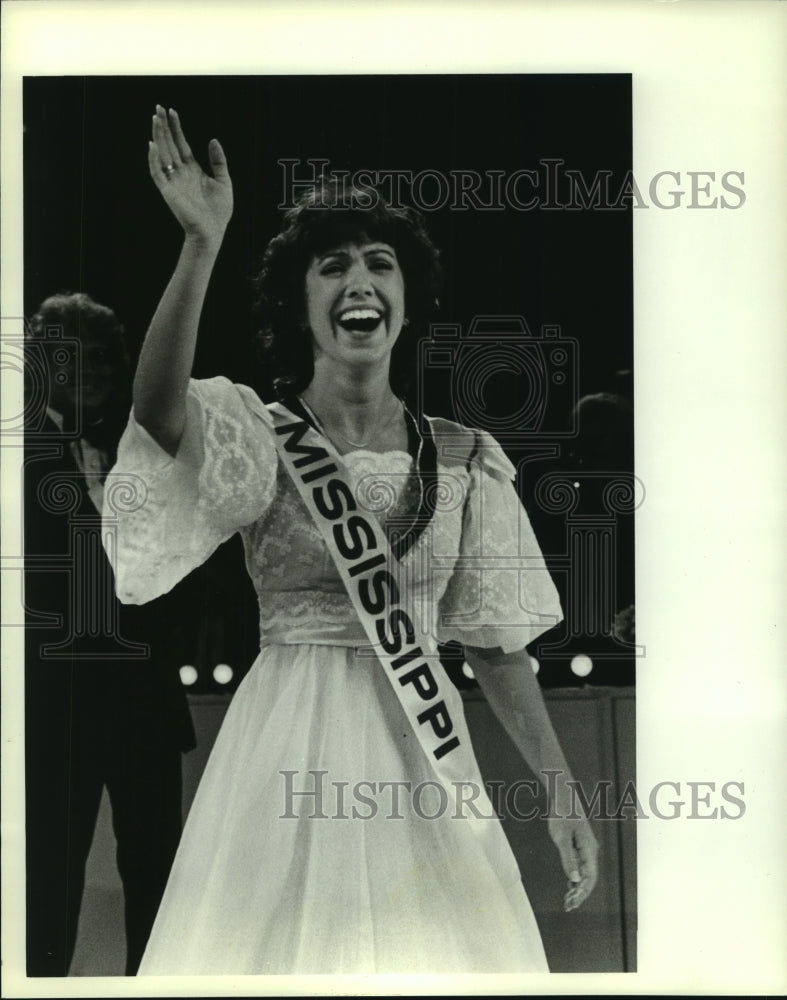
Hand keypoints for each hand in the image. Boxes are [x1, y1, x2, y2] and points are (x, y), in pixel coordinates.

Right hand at [148, 105, 232, 247]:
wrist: (213, 231)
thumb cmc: (219, 211)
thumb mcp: (224, 181)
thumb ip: (218, 161)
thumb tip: (213, 139)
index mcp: (193, 169)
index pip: (181, 144)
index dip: (176, 128)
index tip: (172, 111)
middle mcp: (180, 173)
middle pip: (169, 145)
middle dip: (163, 126)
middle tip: (158, 107)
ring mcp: (173, 181)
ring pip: (162, 154)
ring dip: (157, 136)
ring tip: (155, 119)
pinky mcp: (168, 192)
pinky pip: (157, 173)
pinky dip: (153, 160)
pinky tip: (152, 145)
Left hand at [548, 812, 598, 911]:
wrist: (563, 795)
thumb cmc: (562, 814)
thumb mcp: (561, 837)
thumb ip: (568, 859)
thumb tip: (573, 880)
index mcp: (589, 849)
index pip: (590, 877)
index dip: (582, 892)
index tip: (572, 903)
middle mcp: (590, 851)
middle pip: (589, 878)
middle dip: (580, 894)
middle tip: (567, 907)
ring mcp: (585, 848)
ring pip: (584, 873)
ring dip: (577, 888)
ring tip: (567, 902)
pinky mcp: (579, 846)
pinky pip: (579, 866)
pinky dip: (574, 878)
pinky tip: (569, 888)